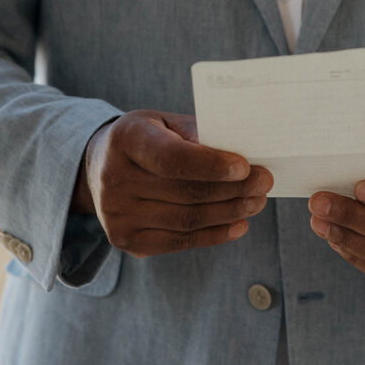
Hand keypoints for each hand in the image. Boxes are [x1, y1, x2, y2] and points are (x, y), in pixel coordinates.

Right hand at [78, 110, 272, 257]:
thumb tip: (245, 152)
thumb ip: (199, 134)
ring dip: (230, 212)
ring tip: (256, 202)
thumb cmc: (148, 139)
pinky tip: (238, 224)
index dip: (211, 165)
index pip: (172, 158)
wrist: (100, 166)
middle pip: (186, 192)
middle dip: (234, 189)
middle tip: (264, 182)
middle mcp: (114, 178)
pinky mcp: (126, 240)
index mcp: (126, 139)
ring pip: (188, 219)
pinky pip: (180, 241)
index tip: (245, 167)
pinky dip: (214, 235)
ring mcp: (117, 214)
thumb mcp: (166, 122)